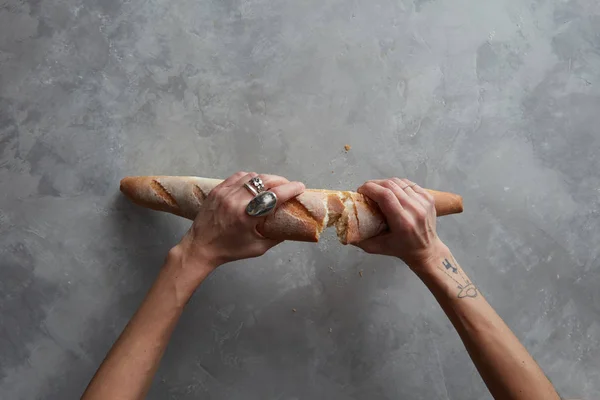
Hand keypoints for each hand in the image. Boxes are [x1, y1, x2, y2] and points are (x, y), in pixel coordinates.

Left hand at [177, 171, 304, 270]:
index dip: (291, 189)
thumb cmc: (229, 250)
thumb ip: (276, 237)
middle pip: (265, 180)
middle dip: (281, 181)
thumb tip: (291, 227)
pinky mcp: (217, 189)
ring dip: (266, 179)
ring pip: (252, 176)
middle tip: (288, 187)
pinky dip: (250, 178)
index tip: (300, 187)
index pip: (275, 195)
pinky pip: (238, 176)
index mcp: (247, 216)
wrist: (200, 247)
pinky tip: (255, 184)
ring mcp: (225, 192)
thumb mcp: (258, 248)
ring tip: (272, 186)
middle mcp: (236, 200)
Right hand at [354, 178, 447, 268]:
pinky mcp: (428, 197)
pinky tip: (391, 191)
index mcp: (403, 222)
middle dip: (374, 184)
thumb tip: (343, 229)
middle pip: (391, 185)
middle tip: (366, 191)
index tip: (360, 191)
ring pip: (399, 182)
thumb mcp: (377, 248)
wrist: (427, 250)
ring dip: (385, 183)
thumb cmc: (400, 249)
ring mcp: (423, 202)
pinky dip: (397, 184)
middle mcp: (415, 210)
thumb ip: (359, 239)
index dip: (370, 188)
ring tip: (377, 191)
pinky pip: (408, 183)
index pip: (385, 195)